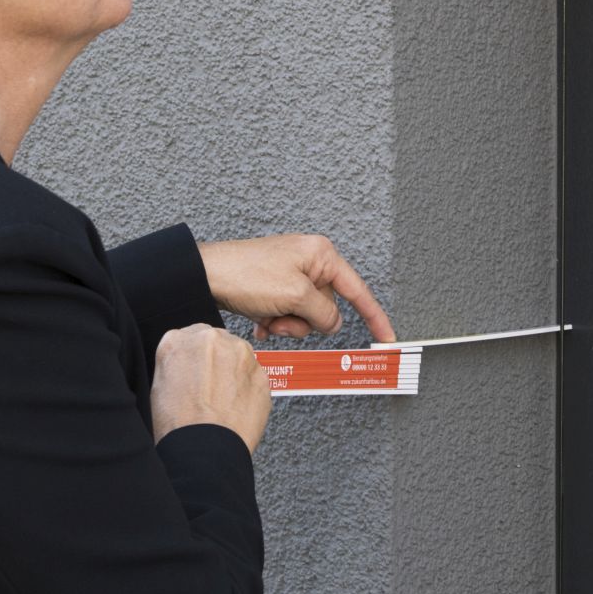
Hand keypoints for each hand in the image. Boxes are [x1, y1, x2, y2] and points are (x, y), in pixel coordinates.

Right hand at [150, 325, 271, 449]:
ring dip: (233, 372)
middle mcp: (210, 340)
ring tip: (222, 401)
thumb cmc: (178, 427)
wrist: (204, 452)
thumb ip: (174, 365)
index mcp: (177, 341)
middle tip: (209, 387)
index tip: (196, 370)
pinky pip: (254, 376)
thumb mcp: (157, 388)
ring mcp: (240, 354)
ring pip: (238, 356)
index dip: (193, 357)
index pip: (189, 337)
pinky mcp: (261, 373)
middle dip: (215, 361)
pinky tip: (236, 407)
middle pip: (216, 342)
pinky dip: (248, 388)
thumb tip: (184, 365)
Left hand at [199, 233, 397, 341]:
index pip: (357, 290)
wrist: (205, 276)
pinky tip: (260, 322)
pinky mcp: (274, 285)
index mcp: (321, 255)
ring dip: (288, 324)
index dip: (374, 316)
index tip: (387, 338)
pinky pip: (288, 313)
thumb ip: (323, 313)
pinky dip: (276, 322)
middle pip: (327, 307)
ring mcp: (291, 273)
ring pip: (305, 315)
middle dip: (305, 322)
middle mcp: (309, 261)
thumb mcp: (294, 296)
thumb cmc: (246, 275)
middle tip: (283, 319)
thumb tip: (333, 324)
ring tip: (267, 319)